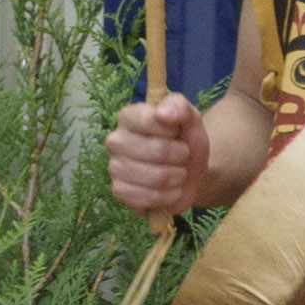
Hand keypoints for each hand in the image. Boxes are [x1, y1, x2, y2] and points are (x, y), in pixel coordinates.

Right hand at [104, 92, 219, 219]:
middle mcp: (115, 140)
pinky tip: (169, 190)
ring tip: (178, 173)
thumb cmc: (184, 141)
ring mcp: (114, 167)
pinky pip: (148, 197)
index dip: (172, 130)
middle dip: (181, 156)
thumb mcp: (189, 118)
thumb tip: (163, 113)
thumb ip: (179, 107)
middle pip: (157, 150)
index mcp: (128, 116)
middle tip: (182, 156)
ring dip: (177, 177)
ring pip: (156, 177)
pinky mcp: (119, 191)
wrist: (189, 173)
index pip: (149, 120)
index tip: (177, 132)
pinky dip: (168, 196)